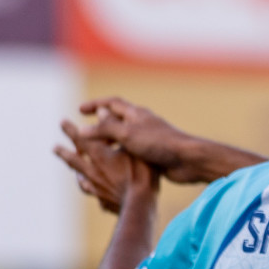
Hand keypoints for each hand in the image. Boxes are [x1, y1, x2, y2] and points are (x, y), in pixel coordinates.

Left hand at [55, 118, 158, 213]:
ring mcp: (97, 189)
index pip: (81, 139)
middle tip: (55, 148)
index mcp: (99, 156)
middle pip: (75, 161)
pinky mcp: (104, 202)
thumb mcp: (129, 144)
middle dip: (64, 153)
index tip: (62, 122)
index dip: (71, 130)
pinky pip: (95, 195)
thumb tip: (101, 110)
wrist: (141, 205)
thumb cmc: (139, 173)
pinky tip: (96, 192)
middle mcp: (93, 172)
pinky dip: (93, 191)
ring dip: (77, 174)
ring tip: (75, 174)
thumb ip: (113, 127)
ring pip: (82, 180)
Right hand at [78, 97, 204, 182]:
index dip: (95, 105)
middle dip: (99, 124)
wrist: (188, 160)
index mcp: (136, 114)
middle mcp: (142, 124)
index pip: (112, 103)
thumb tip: (82, 129)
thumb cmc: (159, 143)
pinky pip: (130, 152)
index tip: (80, 110)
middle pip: (116, 120)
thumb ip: (104, 129)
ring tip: (92, 151)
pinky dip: (118, 155)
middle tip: (83, 133)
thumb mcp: (127, 134)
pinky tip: (110, 165)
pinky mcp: (152, 154)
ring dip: (108, 141)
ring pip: (123, 138)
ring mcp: (148, 139)